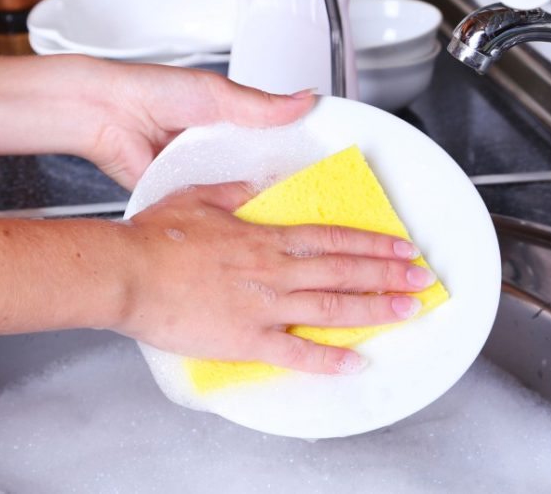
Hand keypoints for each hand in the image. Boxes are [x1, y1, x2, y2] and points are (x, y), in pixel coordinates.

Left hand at [80, 62, 314, 188]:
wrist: (107, 116)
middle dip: (275, 182)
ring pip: (236, 193)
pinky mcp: (183, 196)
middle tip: (303, 191)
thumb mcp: (218, 94)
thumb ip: (263, 105)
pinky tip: (239, 216)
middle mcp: (216, 150)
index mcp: (229, 122)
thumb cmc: (152, 92)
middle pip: (257, 172)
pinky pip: (208, 207)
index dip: (293, 152)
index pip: (271, 140)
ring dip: (250, 199)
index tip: (320, 164)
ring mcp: (200, 175)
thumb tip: (304, 99)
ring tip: (278, 208)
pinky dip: (220, 211)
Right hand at [112, 181, 433, 373]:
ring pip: (333, 307)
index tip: (401, 246)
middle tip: (422, 279)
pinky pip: (296, 351)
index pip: (332, 238)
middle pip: (344, 270)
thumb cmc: (155, 237)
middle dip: (389, 274)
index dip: (372, 242)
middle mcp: (273, 269)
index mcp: (264, 236)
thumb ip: (233, 192)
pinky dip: (329, 359)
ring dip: (376, 308)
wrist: (128, 272)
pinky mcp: (246, 338)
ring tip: (408, 310)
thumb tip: (254, 187)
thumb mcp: (199, 198)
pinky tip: (356, 362)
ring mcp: (263, 305)